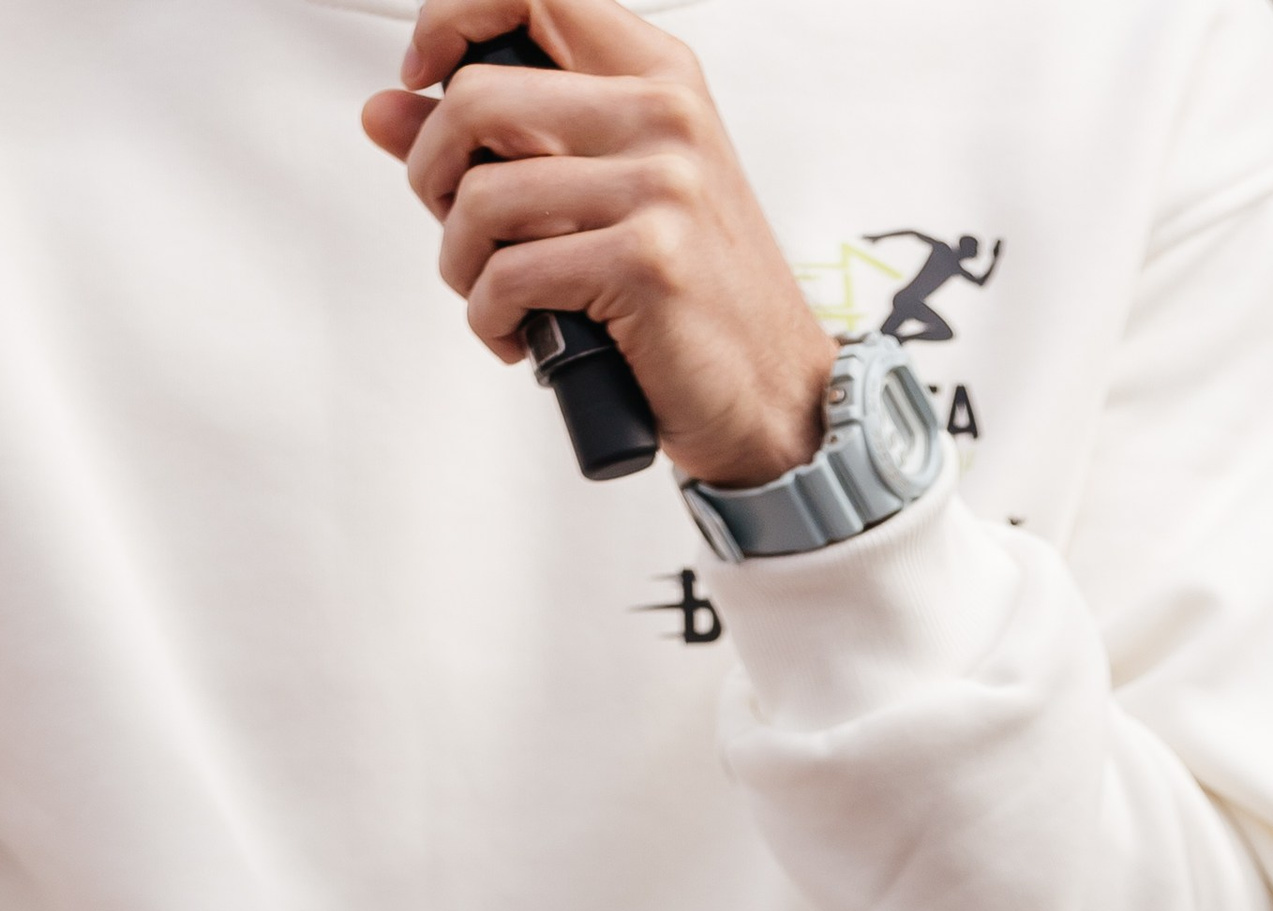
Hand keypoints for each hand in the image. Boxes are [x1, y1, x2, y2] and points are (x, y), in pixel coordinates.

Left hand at [363, 0, 837, 487]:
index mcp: (657, 75)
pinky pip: (511, 276)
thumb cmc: (692, 301)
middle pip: (477, 98)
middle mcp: (663, 116)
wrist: (776, 399)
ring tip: (492, 296)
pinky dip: (490, 319)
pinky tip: (518, 336)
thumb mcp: (606, 195)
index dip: (447, 18)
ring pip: (483, 197)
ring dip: (460, 264)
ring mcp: (661, 186)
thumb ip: (503, 141)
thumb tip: (386, 110)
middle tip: (454, 225)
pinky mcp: (648, 263)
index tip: (423, 77)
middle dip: (432, 175)